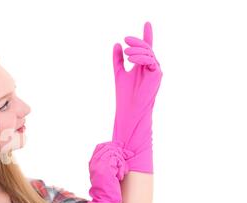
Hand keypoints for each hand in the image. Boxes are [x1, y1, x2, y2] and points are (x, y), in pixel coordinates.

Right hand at [88, 141, 133, 202]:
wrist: (105, 200)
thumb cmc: (108, 188)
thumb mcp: (106, 172)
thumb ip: (108, 162)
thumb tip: (118, 150)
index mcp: (92, 162)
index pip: (100, 146)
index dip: (111, 145)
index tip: (121, 149)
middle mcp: (94, 162)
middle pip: (108, 147)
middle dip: (120, 151)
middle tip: (128, 157)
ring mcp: (99, 164)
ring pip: (114, 152)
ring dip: (121, 161)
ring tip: (122, 172)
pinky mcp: (106, 167)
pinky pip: (117, 159)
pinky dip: (122, 167)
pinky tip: (120, 176)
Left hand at [112, 21, 162, 172]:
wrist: (129, 110)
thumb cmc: (124, 94)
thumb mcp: (118, 72)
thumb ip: (118, 59)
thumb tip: (116, 44)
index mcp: (143, 65)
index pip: (146, 48)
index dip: (147, 35)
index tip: (147, 23)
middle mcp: (151, 67)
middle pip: (147, 48)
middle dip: (137, 41)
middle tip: (125, 39)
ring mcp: (156, 70)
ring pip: (149, 53)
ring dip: (137, 50)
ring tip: (126, 51)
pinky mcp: (157, 75)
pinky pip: (150, 61)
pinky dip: (141, 58)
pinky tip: (131, 59)